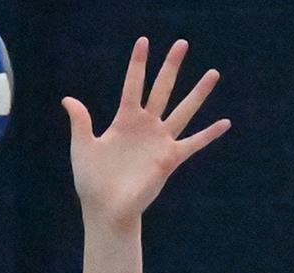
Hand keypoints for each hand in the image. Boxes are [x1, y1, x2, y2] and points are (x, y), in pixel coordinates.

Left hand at [66, 37, 228, 230]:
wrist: (107, 209)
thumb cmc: (93, 182)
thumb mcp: (82, 147)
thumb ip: (80, 121)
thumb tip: (68, 99)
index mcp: (124, 120)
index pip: (133, 84)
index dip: (138, 64)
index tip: (144, 42)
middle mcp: (146, 127)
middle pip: (162, 89)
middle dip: (172, 67)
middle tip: (182, 43)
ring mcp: (160, 142)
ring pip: (183, 111)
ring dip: (198, 93)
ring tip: (213, 73)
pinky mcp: (169, 160)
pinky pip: (193, 144)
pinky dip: (209, 134)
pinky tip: (225, 123)